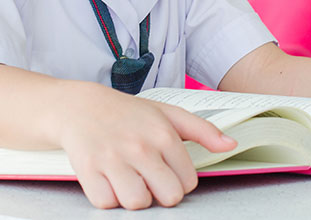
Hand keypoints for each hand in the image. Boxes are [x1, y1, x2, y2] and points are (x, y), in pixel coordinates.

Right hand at [59, 85, 236, 208]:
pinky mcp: (88, 170)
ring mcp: (113, 159)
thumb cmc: (127, 113)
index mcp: (163, 134)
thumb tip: (230, 144)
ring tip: (127, 178)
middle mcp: (141, 147)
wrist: (80, 106)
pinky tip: (108, 180)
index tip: (165, 169)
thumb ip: (202, 130)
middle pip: (169, 197)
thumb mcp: (167, 113)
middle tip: (148, 178)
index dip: (177, 179)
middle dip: (159, 192)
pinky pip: (106, 203)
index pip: (188, 182)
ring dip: (133, 197)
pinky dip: (107, 197)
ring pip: (138, 203)